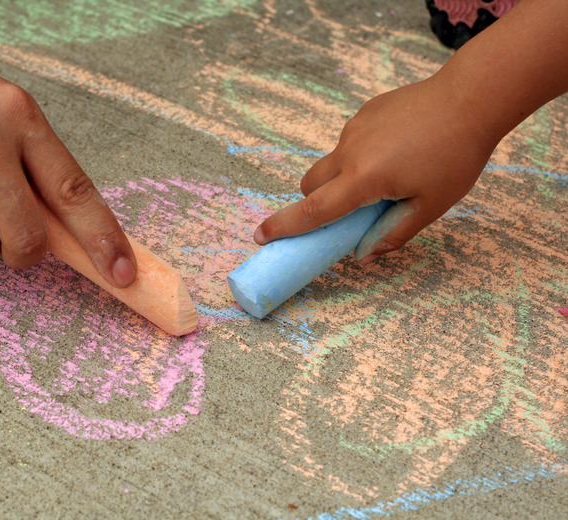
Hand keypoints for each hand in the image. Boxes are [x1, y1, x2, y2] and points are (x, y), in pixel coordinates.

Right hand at [253, 74, 498, 261]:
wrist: (471, 97)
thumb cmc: (456, 155)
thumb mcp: (431, 205)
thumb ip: (393, 233)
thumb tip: (363, 254)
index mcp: (363, 178)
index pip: (314, 210)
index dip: (285, 226)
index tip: (260, 236)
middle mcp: (350, 151)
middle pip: (310, 184)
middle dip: (318, 202)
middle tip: (351, 210)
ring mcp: (355, 128)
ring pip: (331, 163)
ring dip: (343, 178)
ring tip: (392, 173)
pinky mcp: (364, 112)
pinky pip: (350, 142)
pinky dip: (361, 155)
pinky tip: (400, 148)